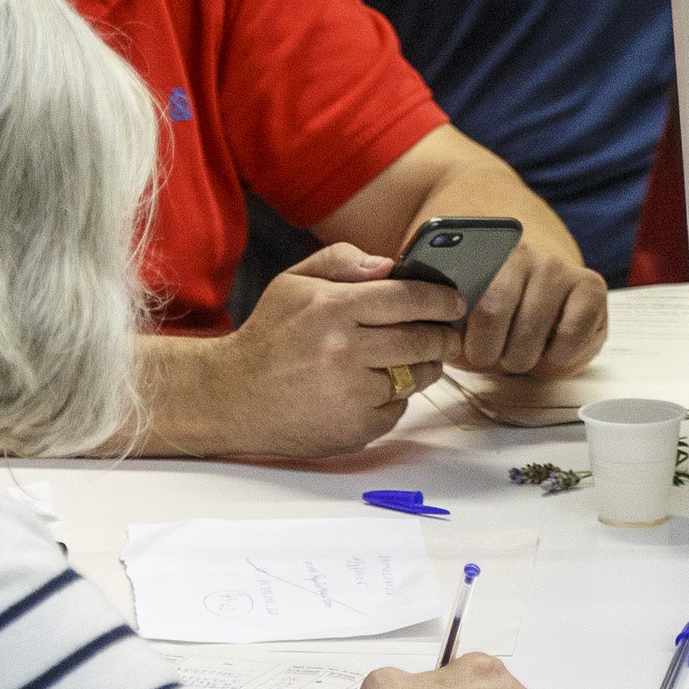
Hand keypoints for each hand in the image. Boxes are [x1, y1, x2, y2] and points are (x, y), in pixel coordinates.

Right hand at [207, 243, 466, 456]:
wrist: (233, 396)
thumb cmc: (269, 336)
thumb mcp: (293, 282)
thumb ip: (342, 260)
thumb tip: (389, 264)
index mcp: (332, 308)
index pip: (409, 298)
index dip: (440, 298)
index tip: (455, 300)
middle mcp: (344, 350)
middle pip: (422, 339)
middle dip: (442, 334)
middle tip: (447, 332)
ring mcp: (352, 393)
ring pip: (416, 375)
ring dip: (424, 366)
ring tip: (413, 358)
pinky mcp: (356, 427)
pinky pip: (398, 407)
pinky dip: (394, 397)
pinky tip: (373, 388)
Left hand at [448, 234, 606, 378]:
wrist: (556, 311)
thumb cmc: (506, 320)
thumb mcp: (469, 318)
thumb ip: (445, 318)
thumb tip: (430, 331)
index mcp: (483, 253)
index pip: (459, 293)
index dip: (461, 333)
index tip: (462, 349)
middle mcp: (523, 253)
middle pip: (492, 313)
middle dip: (489, 353)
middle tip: (493, 358)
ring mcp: (558, 268)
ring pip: (529, 332)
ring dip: (521, 359)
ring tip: (520, 354)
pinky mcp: (592, 286)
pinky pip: (569, 337)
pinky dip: (558, 357)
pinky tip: (553, 348)